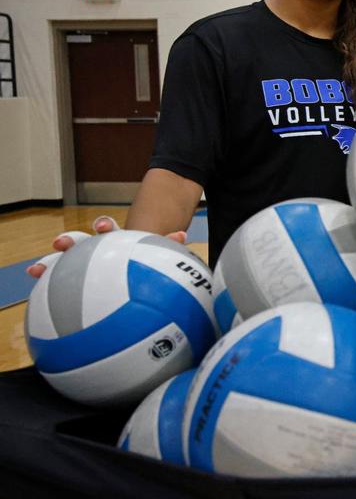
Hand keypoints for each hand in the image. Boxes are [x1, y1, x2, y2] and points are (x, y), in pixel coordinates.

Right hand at [25, 217, 186, 277]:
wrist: (140, 258)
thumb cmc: (148, 252)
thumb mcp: (159, 244)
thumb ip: (169, 240)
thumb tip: (182, 235)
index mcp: (118, 238)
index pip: (107, 228)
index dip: (103, 225)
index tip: (101, 226)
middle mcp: (99, 245)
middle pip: (83, 240)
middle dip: (72, 240)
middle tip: (61, 242)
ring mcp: (88, 255)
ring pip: (68, 254)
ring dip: (55, 258)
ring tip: (37, 266)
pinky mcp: (81, 266)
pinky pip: (62, 271)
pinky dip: (47, 270)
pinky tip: (32, 273)